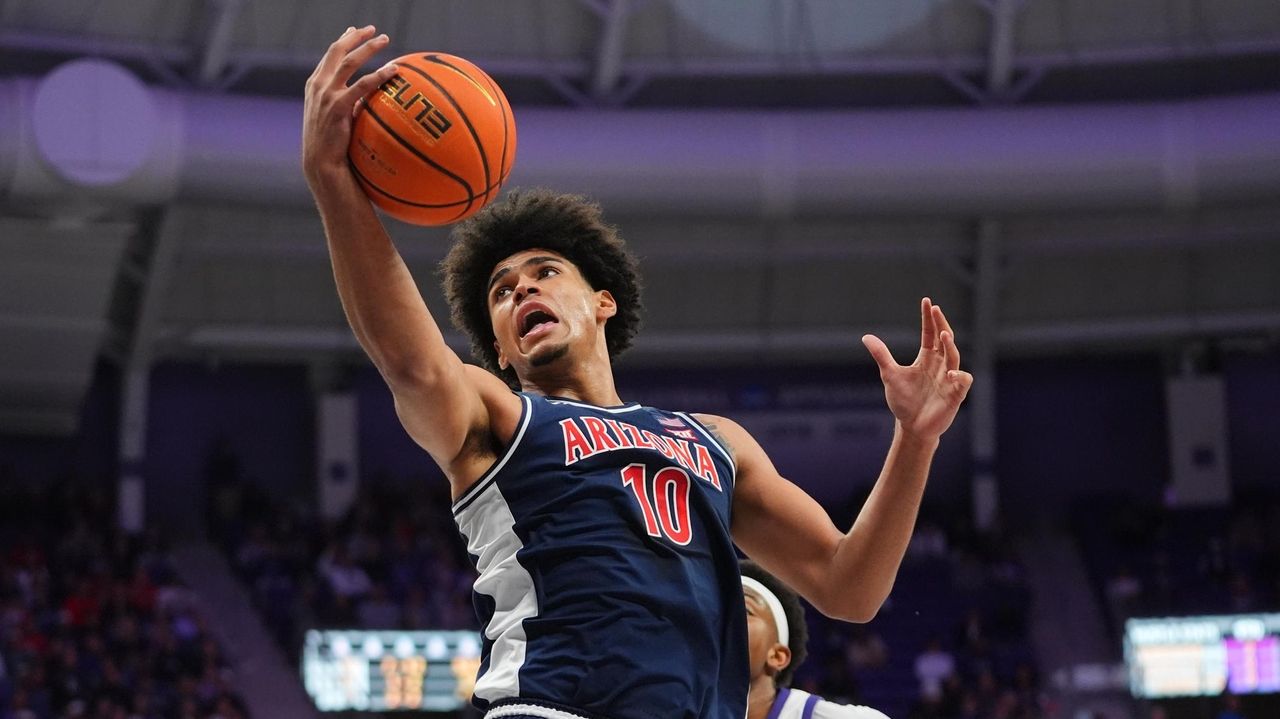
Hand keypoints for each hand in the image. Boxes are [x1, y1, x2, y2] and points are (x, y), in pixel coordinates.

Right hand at [302, 25, 398, 187]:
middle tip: (374, 30)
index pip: (329, 56)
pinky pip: (362, 85)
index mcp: (315, 85)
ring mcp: (326, 94)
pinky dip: (379, 75)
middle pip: (337, 50)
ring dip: (369, 47)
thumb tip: (366, 99)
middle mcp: (318, 85)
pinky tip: (393, 70)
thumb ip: (344, 102)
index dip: (343, 41)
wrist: (320, 163)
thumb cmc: (330, 145)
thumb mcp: (332, 117)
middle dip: (356, 37)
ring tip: (386, 40)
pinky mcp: (338, 106)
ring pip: (350, 61)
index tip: (354, 30)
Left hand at [862, 298, 972, 440]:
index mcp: (927, 358)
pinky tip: (952, 373)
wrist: (912, 427)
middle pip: (945, 340)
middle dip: (941, 324)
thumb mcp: (890, 375)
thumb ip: (882, 355)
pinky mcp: (955, 394)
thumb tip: (866, 336)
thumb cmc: (904, 401)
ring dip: (950, 345)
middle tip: (936, 310)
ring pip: (954, 357)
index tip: (927, 302)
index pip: (930, 333)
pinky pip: (963, 381)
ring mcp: (949, 379)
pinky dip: (960, 376)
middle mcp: (940, 365)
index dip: (929, 318)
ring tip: (943, 334)